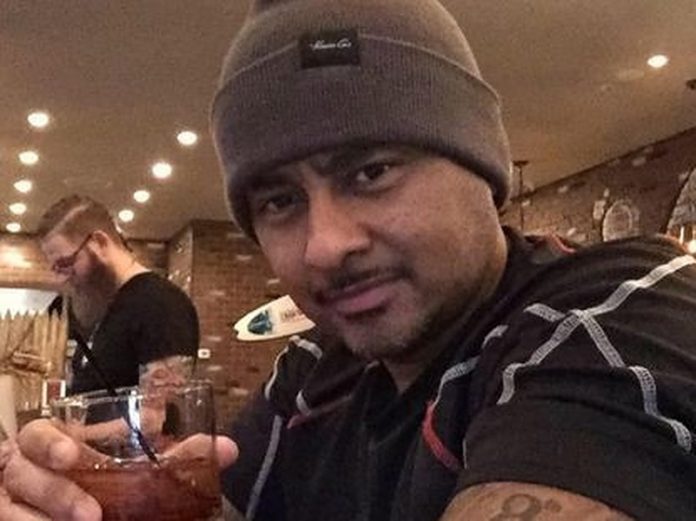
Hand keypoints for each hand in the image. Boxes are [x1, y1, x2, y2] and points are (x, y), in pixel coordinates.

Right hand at [0, 419, 238, 520]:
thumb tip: (227, 450)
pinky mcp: (12, 519)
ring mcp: (11, 502)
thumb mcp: (127, 456)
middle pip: (22, 476)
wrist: (61, 501)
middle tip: (91, 515)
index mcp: (50, 442)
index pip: (38, 435)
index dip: (51, 443)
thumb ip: (171, 452)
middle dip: (56, 493)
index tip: (72, 455)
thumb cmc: (96, 470)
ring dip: (47, 518)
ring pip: (13, 511)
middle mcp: (23, 470)